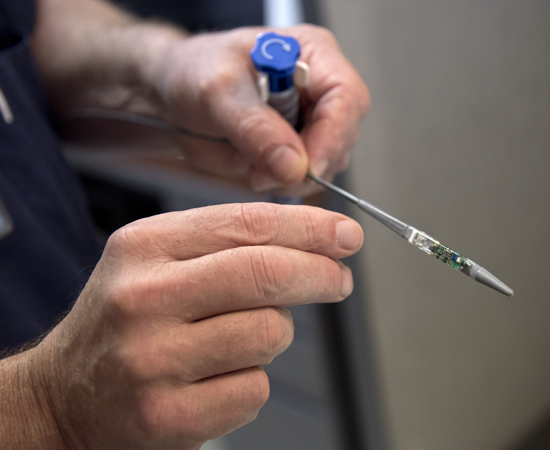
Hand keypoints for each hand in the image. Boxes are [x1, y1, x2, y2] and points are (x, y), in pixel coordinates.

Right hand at [28, 203, 362, 448]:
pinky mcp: (167, 415)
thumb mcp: (159, 261)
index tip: (345, 235)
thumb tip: (314, 239)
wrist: (65, 394)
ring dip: (272, 337)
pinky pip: (254, 389)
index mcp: (146, 246)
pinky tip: (215, 380)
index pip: (248, 224)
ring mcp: (152, 360)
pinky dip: (250, 382)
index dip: (310, 228)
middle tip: (338, 280)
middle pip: (266, 274)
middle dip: (320, 274)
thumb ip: (229, 244)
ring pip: (269, 334)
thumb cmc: (126, 321)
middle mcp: (144, 298)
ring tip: (236, 340)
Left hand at [154, 25, 370, 194]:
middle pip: (342, 137)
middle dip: (304, 163)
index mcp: (313, 54)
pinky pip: (301, 177)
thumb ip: (254, 127)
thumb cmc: (194, 72)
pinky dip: (276, 180)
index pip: (347, 98)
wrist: (173, 93)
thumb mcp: (217, 91)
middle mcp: (319, 88)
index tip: (304, 167)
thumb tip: (294, 164)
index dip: (331, 137)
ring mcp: (311, 121)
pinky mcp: (297, 147)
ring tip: (248, 162)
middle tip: (262, 172)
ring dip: (286, 175)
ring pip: (324, 164)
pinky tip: (252, 166)